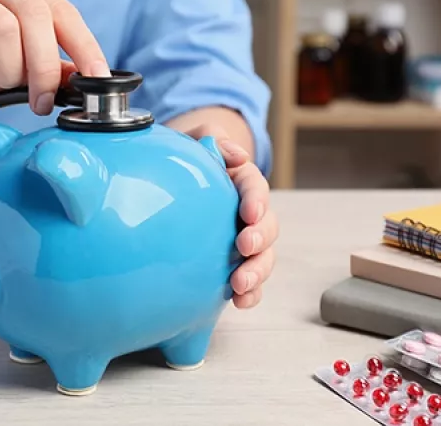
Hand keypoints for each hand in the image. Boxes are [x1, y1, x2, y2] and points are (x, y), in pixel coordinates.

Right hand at [0, 0, 110, 114]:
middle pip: (34, 14)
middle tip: (43, 100)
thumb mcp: (26, 67)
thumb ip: (58, 67)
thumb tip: (93, 78)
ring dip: (9, 69)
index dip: (84, 46)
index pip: (63, 10)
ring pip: (4, 28)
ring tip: (0, 81)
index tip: (99, 78)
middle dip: (45, 65)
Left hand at [183, 124, 277, 308]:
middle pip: (267, 226)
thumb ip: (213, 138)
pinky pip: (249, 281)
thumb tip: (236, 156)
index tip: (248, 213)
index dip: (257, 201)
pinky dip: (251, 293)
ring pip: (263, 257)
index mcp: (242, 182)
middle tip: (245, 247)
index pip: (256, 189)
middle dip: (261, 240)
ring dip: (257, 272)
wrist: (173, 180)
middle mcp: (248, 213)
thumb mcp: (198, 139)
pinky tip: (239, 303)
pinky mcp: (234, 263)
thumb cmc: (187, 158)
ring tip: (241, 285)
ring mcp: (243, 240)